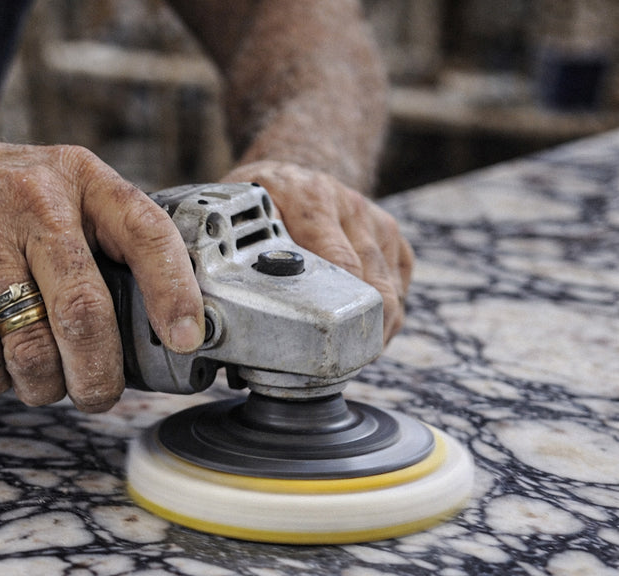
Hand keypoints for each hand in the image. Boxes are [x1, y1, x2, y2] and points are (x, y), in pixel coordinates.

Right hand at [0, 96, 204, 410]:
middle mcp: (33, 203)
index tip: (186, 339)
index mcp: (79, 180)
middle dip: (99, 375)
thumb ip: (110, 245)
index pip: (145, 233)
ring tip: (38, 374)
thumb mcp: (61, 193)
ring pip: (32, 350)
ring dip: (42, 385)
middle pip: (85, 314)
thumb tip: (167, 330)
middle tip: (99, 393)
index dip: (174, 292)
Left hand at [224, 161, 413, 344]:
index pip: (340, 266)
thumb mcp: (234, 214)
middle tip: (339, 362)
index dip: (335, 312)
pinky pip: (400, 280)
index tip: (323, 348)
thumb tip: (218, 317)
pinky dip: (389, 312)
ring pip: (391, 289)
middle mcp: (348, 205)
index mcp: (308, 199)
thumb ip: (228, 257)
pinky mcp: (389, 232)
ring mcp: (373, 219)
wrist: (290, 169)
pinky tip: (369, 329)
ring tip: (353, 356)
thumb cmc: (258, 201)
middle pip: (372, 285)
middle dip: (358, 329)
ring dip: (375, 327)